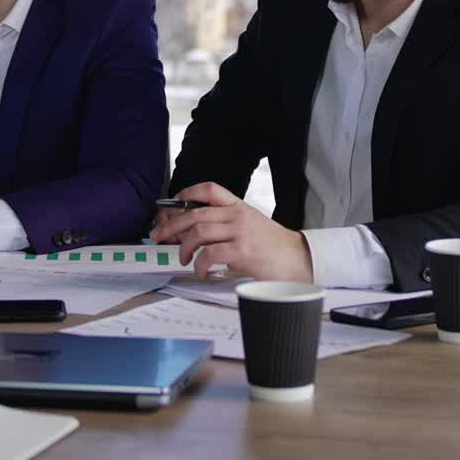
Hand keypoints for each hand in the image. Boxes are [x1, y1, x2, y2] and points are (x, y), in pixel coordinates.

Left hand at [150, 182, 312, 281]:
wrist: (300, 260)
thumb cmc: (274, 247)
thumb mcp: (250, 226)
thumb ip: (226, 226)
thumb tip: (193, 234)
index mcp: (239, 206)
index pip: (209, 188)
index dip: (187, 193)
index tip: (172, 204)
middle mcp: (238, 215)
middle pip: (195, 213)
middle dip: (172, 225)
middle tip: (159, 236)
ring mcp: (241, 231)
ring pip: (199, 231)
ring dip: (184, 247)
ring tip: (183, 259)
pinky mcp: (243, 250)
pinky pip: (211, 253)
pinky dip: (200, 263)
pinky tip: (201, 270)